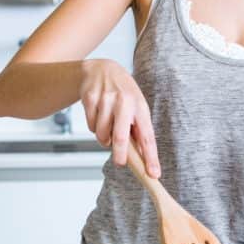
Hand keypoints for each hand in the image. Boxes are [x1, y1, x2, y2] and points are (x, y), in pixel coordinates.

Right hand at [78, 59, 159, 177]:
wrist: (102, 69)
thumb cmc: (123, 93)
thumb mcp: (136, 107)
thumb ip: (138, 129)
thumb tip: (142, 157)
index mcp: (140, 106)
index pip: (147, 137)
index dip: (150, 157)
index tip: (153, 173)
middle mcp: (124, 102)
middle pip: (121, 137)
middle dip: (120, 155)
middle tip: (120, 162)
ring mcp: (105, 99)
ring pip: (102, 134)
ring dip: (104, 139)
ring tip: (108, 128)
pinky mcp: (90, 99)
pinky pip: (91, 126)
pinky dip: (94, 128)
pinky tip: (98, 116)